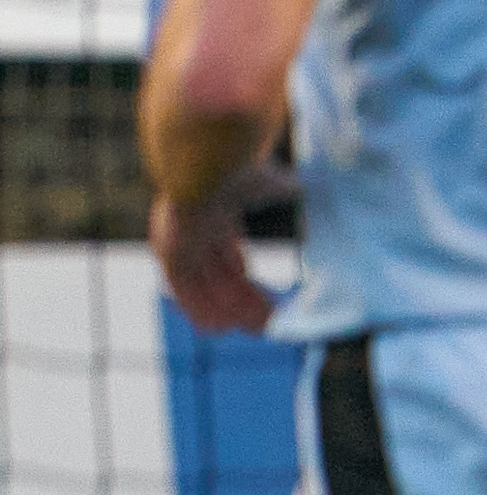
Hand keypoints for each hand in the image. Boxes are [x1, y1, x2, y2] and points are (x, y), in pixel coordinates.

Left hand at [148, 161, 294, 333]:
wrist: (210, 164)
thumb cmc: (245, 168)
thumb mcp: (276, 183)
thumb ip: (288, 189)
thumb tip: (308, 187)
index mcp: (218, 211)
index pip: (229, 251)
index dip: (245, 276)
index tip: (262, 296)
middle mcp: (196, 229)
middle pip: (219, 272)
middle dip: (241, 298)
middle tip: (263, 321)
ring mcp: (180, 242)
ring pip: (204, 283)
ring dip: (224, 308)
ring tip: (247, 330)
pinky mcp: (170, 253)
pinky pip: (184, 289)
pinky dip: (200, 308)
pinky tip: (219, 328)